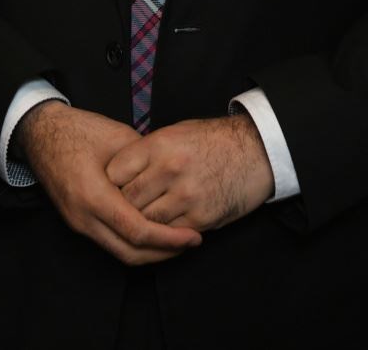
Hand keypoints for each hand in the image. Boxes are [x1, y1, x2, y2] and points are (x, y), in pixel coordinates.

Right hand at [18, 102, 202, 264]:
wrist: (39, 133)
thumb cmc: (78, 130)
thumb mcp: (119, 138)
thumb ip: (145, 163)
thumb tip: (174, 180)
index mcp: (93, 196)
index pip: (137, 231)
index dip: (169, 239)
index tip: (194, 236)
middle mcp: (83, 217)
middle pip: (130, 253)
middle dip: (164, 253)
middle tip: (191, 243)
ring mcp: (78, 223)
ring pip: (119, 253)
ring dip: (150, 252)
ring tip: (177, 241)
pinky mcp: (77, 222)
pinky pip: (110, 243)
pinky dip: (134, 243)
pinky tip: (153, 232)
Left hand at [105, 114, 273, 232]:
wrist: (256, 152)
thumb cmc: (214, 140)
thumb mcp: (176, 133)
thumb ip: (148, 152)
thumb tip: (121, 172)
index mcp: (159, 145)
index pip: (116, 172)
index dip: (110, 183)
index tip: (112, 187)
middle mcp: (170, 170)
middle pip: (128, 200)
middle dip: (123, 207)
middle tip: (122, 209)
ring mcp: (186, 196)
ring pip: (146, 221)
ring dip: (143, 223)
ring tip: (142, 220)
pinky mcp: (201, 217)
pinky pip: (170, 234)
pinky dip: (165, 234)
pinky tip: (165, 228)